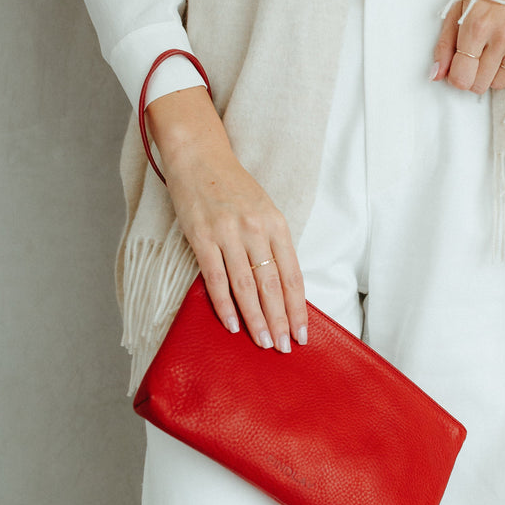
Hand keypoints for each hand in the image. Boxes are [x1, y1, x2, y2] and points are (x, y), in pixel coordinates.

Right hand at [145, 86, 307, 351]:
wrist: (200, 157)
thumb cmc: (235, 187)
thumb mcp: (265, 210)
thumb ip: (273, 243)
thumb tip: (282, 287)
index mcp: (277, 223)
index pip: (292, 274)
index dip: (298, 307)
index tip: (303, 333)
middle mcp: (256, 229)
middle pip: (273, 284)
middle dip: (281, 320)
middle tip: (284, 347)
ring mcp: (228, 233)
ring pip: (247, 286)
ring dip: (256, 318)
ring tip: (263, 342)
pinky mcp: (202, 237)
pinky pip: (216, 278)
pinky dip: (225, 304)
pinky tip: (232, 324)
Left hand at [431, 0, 504, 93]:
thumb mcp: (457, 9)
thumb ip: (444, 45)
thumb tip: (435, 75)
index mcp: (477, 26)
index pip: (461, 77)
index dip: (456, 76)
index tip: (458, 66)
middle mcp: (502, 36)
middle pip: (479, 84)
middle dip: (472, 76)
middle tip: (473, 58)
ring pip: (498, 84)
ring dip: (490, 74)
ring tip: (490, 53)